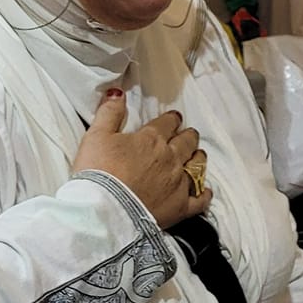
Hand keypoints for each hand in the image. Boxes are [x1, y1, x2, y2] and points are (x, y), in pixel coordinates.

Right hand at [73, 92, 210, 226]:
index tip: (174, 118)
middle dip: (188, 136)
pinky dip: (205, 194)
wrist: (104, 210)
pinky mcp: (181, 207)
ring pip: (196, 166)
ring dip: (198, 158)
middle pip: (185, 142)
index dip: (171, 119)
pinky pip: (200, 200)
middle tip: (189, 134)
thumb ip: (109, 113)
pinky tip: (207, 191)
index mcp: (151, 140)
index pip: (167, 124)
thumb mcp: (96, 136)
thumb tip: (118, 93)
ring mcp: (178, 183)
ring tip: (199, 154)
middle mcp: (170, 158)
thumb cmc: (98, 172)